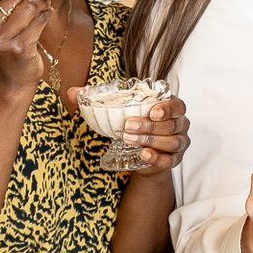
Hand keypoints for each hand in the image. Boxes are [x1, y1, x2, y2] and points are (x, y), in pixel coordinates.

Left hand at [64, 89, 190, 175]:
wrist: (140, 156)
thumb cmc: (132, 126)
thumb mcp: (118, 112)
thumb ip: (95, 101)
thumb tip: (72, 92)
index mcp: (171, 108)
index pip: (178, 105)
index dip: (168, 108)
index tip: (151, 110)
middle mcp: (179, 125)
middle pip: (171, 125)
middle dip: (150, 126)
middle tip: (129, 126)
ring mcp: (178, 144)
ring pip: (171, 142)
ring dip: (151, 140)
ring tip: (129, 140)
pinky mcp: (173, 161)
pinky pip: (168, 160)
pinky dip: (156, 157)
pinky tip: (143, 154)